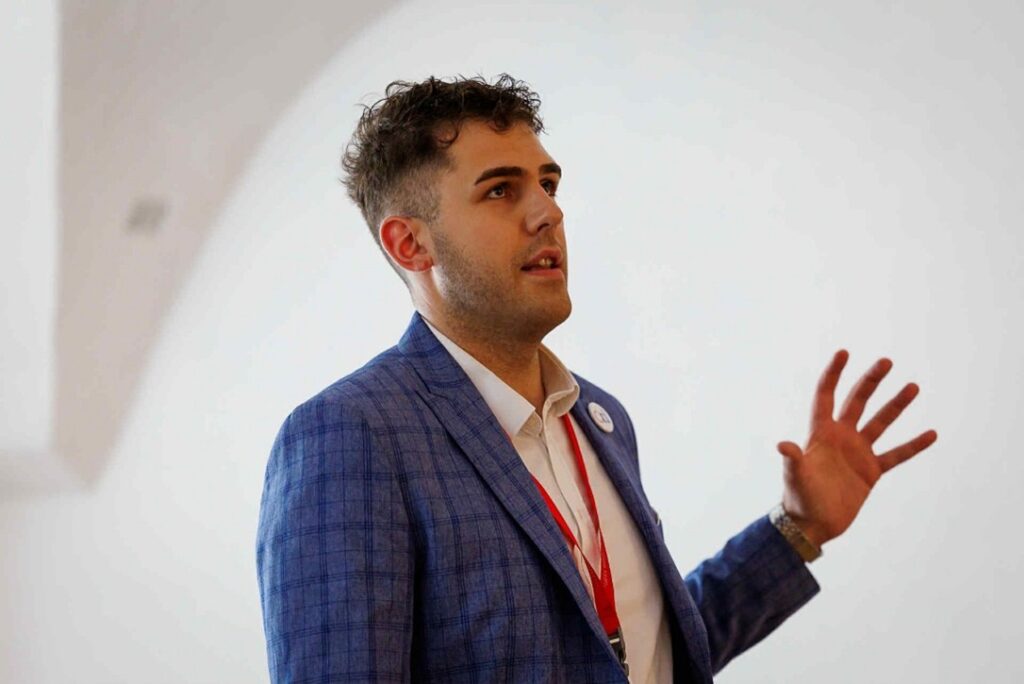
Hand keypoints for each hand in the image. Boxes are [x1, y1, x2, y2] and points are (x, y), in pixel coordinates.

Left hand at [776, 350, 937, 546]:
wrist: (812, 525)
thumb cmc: (799, 499)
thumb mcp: (795, 477)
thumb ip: (793, 460)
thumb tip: (783, 445)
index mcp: (820, 433)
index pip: (826, 396)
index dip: (833, 374)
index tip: (843, 352)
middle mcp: (841, 437)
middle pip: (857, 401)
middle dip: (870, 381)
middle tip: (886, 361)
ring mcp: (857, 452)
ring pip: (880, 423)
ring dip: (896, 405)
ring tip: (913, 386)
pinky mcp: (871, 471)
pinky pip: (897, 455)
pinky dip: (913, 445)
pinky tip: (931, 434)